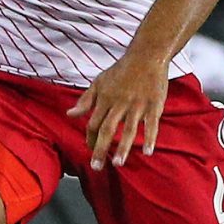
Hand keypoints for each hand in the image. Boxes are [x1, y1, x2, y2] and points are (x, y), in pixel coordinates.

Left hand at [72, 48, 168, 170]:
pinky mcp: (154, 105)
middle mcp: (119, 103)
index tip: (90, 151)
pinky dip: (150, 138)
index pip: (94, 123)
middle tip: (97, 167)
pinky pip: (152, 124)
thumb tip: (69, 115)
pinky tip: (148, 152)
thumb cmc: (121, 70)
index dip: (90, 139)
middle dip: (101, 149)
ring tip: (118, 163)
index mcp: (105, 99)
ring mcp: (137, 105)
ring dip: (123, 147)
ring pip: (129, 129)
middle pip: (108, 129)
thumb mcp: (99, 82)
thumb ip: (85, 100)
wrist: (146, 56)